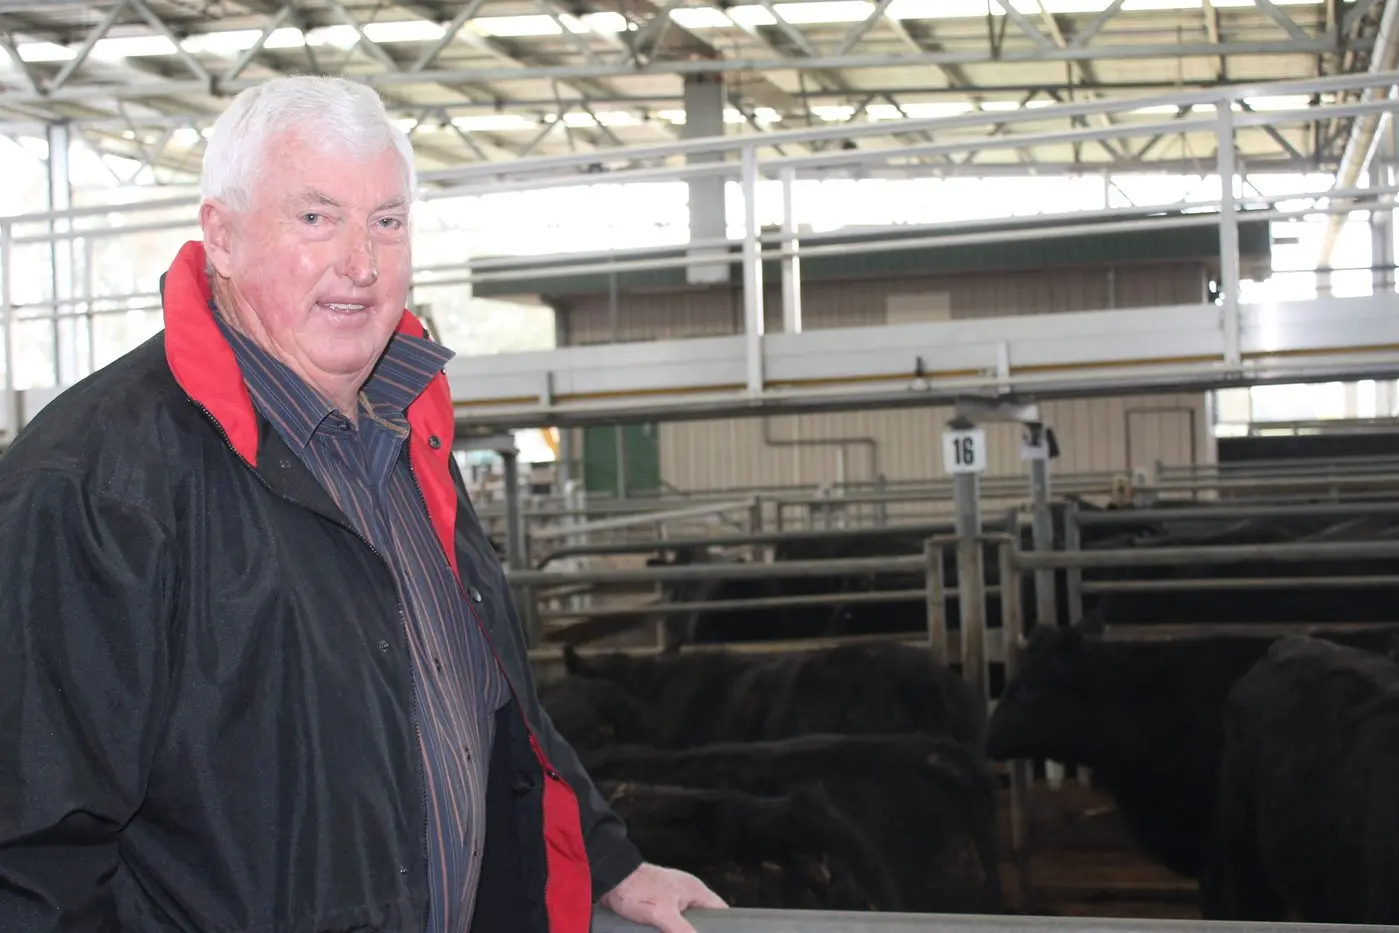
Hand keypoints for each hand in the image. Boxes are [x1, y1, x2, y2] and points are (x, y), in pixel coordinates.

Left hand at [599, 862, 726, 932]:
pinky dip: (672, 928)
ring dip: (685, 930)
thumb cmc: (637, 890)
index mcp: (695, 889)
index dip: (725, 926)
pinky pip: (673, 919)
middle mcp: (687, 891)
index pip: (720, 910)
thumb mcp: (662, 914)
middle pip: (704, 917)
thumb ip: (682, 931)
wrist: (611, 878)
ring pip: (687, 920)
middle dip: (702, 930)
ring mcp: (673, 897)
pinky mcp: (659, 903)